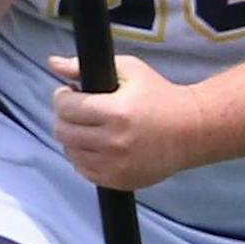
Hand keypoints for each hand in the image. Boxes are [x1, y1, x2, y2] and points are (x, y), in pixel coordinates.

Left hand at [49, 52, 202, 191]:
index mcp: (116, 111)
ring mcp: (116, 165)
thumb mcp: (129, 70)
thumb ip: (85, 67)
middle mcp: (114, 141)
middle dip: (64, 117)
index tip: (70, 92)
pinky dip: (84, 157)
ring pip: (70, 152)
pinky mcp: (119, 180)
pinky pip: (84, 171)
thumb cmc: (160, 96)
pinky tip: (97, 144)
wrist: (191, 131)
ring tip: (89, 127)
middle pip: (63, 131)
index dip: (62, 96)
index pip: (66, 107)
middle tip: (76, 109)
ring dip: (73, 137)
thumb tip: (53, 63)